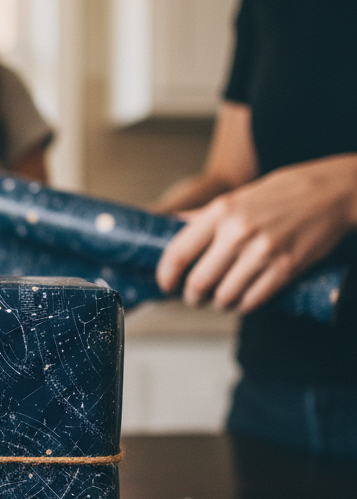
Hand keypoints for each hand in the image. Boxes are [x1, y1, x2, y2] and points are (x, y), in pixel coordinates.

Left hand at [155, 155, 356, 312]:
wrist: (333, 192)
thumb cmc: (282, 193)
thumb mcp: (238, 196)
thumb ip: (204, 216)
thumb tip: (169, 225)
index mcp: (221, 211)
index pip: (178, 253)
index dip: (165, 276)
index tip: (165, 285)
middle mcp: (238, 232)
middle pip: (198, 282)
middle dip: (192, 297)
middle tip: (194, 298)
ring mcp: (263, 251)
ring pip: (224, 297)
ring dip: (219, 304)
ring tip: (221, 299)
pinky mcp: (286, 268)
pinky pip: (253, 300)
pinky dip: (243, 306)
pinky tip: (242, 300)